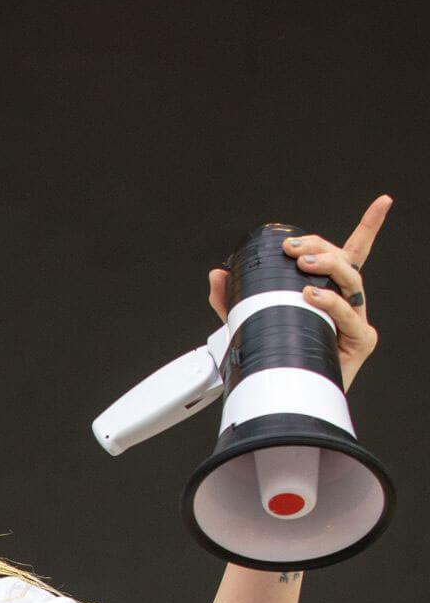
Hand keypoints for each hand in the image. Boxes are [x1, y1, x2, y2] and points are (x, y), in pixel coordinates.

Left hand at [207, 195, 390, 392]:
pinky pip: (348, 314)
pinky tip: (312, 295)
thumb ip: (233, 300)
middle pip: (344, 259)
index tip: (384, 201)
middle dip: (319, 246)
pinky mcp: (361, 340)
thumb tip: (217, 274)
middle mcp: (348, 301)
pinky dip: (330, 302)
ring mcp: (357, 320)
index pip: (352, 252)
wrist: (289, 402)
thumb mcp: (250, 324)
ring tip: (301, 267)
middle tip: (292, 249)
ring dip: (327, 265)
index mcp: (331, 290)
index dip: (370, 225)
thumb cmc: (279, 360)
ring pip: (351, 279)